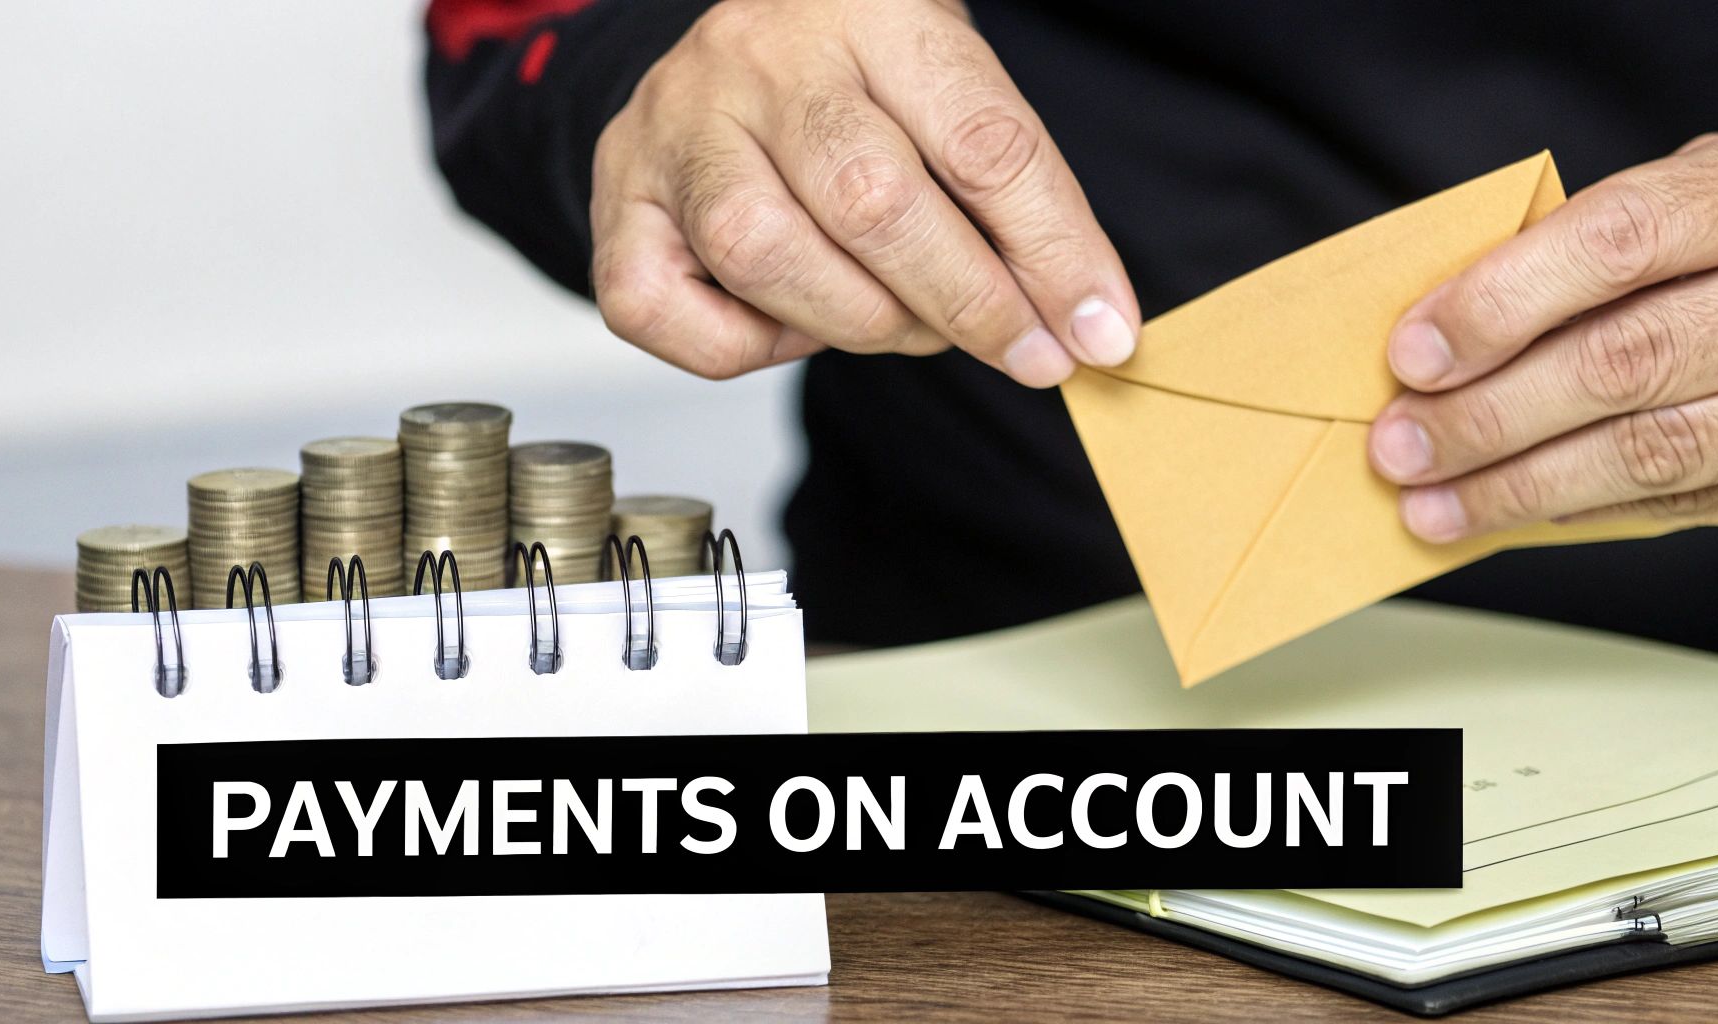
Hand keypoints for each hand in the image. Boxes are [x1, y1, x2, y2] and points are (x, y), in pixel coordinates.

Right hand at [589, 0, 1138, 385]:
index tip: (1099, 332)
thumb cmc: (855, 85)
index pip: (980, 139)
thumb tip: (1083, 321)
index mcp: (871, 8)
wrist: (723, 56)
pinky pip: (667, 310)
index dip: (1053, 253)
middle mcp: (760, 58)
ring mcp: (676, 129)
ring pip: (766, 255)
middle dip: (967, 304)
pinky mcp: (618, 203)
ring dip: (861, 323)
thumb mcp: (944, 92)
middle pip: (872, 202)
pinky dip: (745, 346)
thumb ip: (1008, 191)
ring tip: (906, 324)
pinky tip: (792, 318)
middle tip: (1021, 350)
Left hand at [1368, 129, 1717, 540]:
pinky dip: (1589, 505)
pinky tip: (1518, 508)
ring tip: (1430, 507)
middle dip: (1490, 415)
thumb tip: (1453, 321)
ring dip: (1521, 486)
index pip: (1621, 240)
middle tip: (1399, 447)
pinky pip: (1691, 499)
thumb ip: (1597, 241)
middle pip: (1627, 359)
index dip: (1503, 300)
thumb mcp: (1697, 189)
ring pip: (1656, 449)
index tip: (1414, 353)